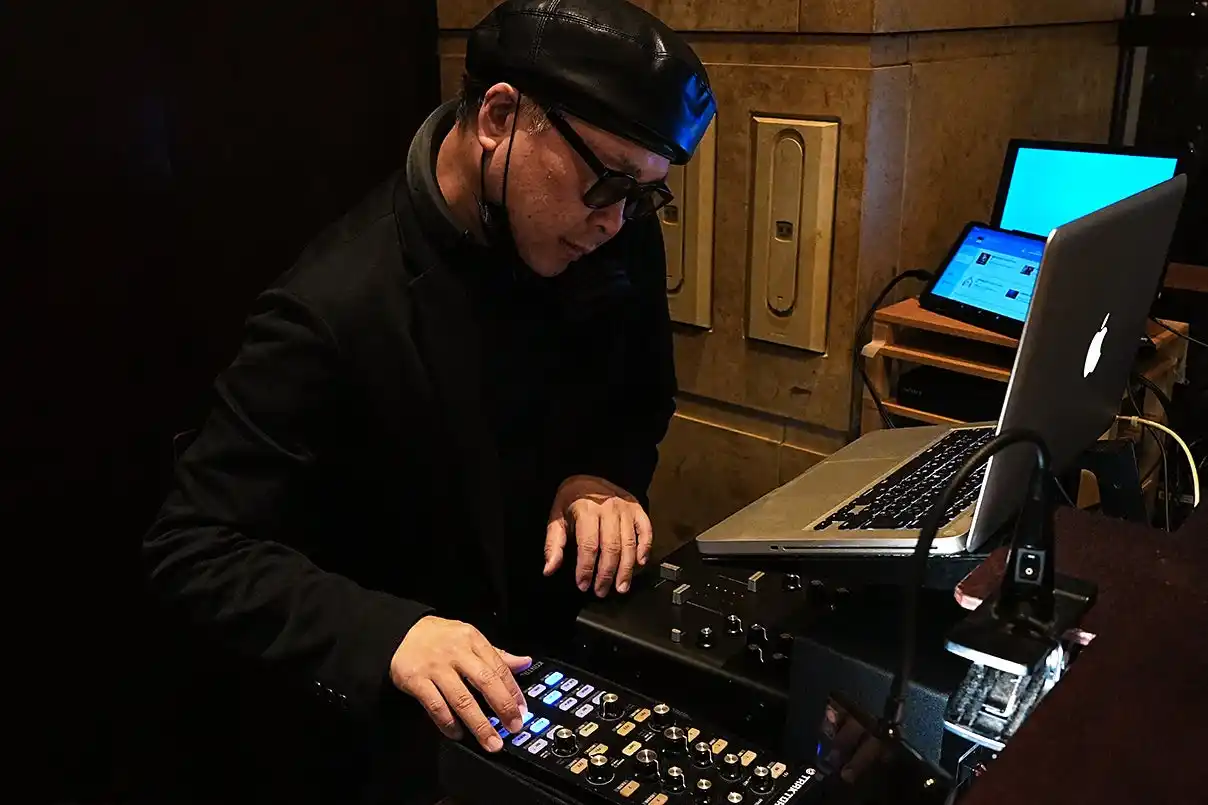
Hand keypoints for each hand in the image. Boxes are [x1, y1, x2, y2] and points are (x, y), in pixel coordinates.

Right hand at [390, 615, 530, 751]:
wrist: (400, 633)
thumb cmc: (440, 638)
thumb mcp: (469, 638)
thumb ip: (496, 654)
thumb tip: (525, 662)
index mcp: (472, 639)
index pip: (499, 667)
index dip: (513, 691)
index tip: (521, 710)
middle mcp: (456, 652)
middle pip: (485, 682)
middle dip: (502, 707)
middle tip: (513, 727)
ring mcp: (435, 667)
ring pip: (462, 699)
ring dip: (479, 724)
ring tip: (491, 741)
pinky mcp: (416, 680)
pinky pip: (436, 706)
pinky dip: (448, 723)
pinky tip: (458, 734)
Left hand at [543, 474, 652, 596]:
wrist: (588, 474)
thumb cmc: (571, 498)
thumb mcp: (556, 518)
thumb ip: (553, 545)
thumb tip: (549, 569)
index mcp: (586, 510)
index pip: (588, 546)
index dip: (586, 569)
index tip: (583, 585)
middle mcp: (609, 509)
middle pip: (611, 548)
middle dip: (606, 574)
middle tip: (601, 591)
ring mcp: (625, 509)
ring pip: (629, 544)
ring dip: (626, 569)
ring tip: (621, 587)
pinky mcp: (637, 509)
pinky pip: (646, 530)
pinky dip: (645, 548)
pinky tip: (640, 564)